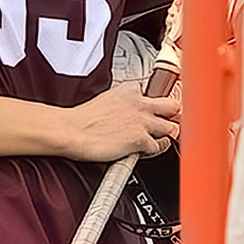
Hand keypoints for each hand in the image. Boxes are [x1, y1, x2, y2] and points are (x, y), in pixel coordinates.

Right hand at [59, 83, 179, 162]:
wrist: (70, 131)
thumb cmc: (80, 120)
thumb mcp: (104, 102)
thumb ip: (120, 106)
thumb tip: (124, 115)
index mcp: (128, 91)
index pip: (153, 94)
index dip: (155, 105)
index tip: (154, 111)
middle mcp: (139, 103)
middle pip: (172, 106)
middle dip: (173, 116)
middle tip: (168, 124)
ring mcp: (142, 121)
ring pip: (170, 128)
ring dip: (166, 136)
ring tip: (157, 141)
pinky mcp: (141, 139)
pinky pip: (159, 147)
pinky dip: (154, 151)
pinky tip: (144, 152)